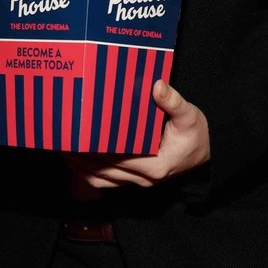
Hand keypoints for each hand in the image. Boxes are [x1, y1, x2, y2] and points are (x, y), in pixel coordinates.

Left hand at [65, 81, 210, 188]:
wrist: (206, 154)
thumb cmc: (195, 135)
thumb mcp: (190, 116)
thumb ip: (173, 102)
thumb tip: (157, 85)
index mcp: (156, 166)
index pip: (117, 158)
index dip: (94, 149)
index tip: (78, 134)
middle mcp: (144, 179)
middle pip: (102, 171)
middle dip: (79, 156)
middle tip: (62, 138)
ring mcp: (137, 182)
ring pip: (99, 180)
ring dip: (78, 167)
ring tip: (62, 148)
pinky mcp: (133, 181)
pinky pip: (104, 182)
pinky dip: (86, 173)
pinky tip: (74, 159)